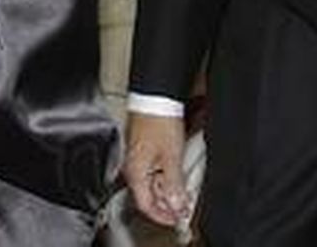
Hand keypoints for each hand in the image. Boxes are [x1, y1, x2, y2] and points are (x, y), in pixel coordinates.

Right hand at [124, 112, 190, 229]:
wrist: (155, 98)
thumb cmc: (158, 121)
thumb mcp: (171, 156)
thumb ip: (173, 184)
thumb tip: (176, 204)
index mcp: (135, 172)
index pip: (145, 205)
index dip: (162, 215)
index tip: (176, 218)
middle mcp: (133, 167)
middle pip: (148, 195)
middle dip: (167, 202)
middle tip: (183, 204)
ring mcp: (138, 158)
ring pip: (151, 183)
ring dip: (167, 189)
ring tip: (183, 189)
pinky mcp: (144, 150)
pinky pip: (153, 171)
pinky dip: (165, 176)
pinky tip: (176, 173)